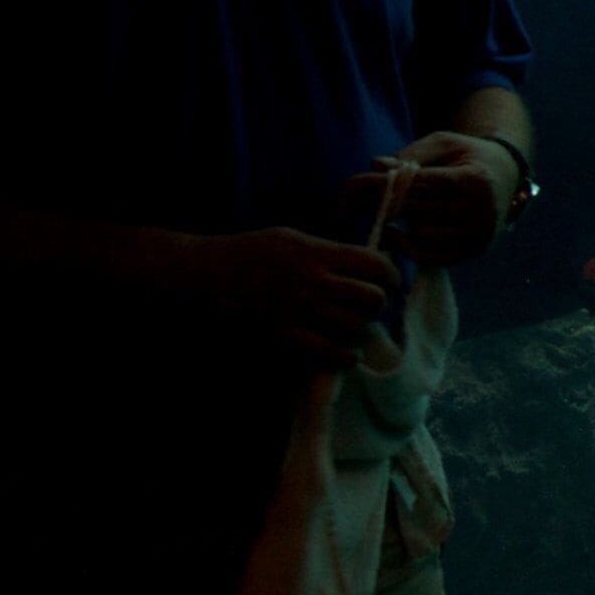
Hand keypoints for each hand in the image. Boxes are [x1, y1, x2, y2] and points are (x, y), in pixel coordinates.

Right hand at [173, 228, 401, 368]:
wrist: (203, 275)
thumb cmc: (248, 252)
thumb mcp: (291, 238)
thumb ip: (328, 251)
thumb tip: (364, 262)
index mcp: (315, 252)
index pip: (374, 264)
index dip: (391, 275)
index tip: (391, 282)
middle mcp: (311, 281)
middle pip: (371, 299)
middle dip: (379, 304)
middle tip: (372, 306)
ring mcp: (297, 310)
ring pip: (355, 327)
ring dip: (362, 330)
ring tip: (358, 328)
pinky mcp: (283, 335)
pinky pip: (329, 353)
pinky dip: (345, 357)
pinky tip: (347, 354)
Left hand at [349, 132, 520, 267]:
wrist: (507, 177)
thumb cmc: (469, 156)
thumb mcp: (444, 143)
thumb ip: (411, 155)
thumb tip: (376, 166)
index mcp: (474, 181)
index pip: (416, 185)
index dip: (379, 185)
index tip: (350, 186)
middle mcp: (481, 212)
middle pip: (413, 210)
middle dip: (376, 204)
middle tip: (346, 202)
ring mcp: (479, 236)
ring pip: (417, 234)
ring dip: (390, 224)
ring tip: (373, 213)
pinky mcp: (474, 252)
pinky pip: (429, 256)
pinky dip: (406, 247)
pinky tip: (393, 233)